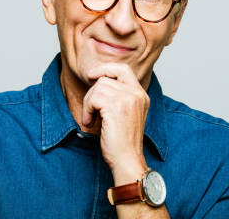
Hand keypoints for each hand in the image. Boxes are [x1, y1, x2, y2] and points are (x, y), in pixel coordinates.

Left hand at [82, 63, 149, 182]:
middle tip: (90, 110)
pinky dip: (86, 110)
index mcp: (141, 94)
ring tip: (91, 119)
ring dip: (88, 104)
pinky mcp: (116, 107)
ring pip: (97, 87)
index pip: (123, 68)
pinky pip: (93, 98)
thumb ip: (118, 95)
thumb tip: (98, 79)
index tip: (92, 75)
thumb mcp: (125, 113)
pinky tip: (89, 122)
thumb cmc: (122, 141)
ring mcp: (127, 99)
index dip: (105, 68)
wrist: (127, 160)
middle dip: (92, 93)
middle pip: (105, 78)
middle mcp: (136, 94)